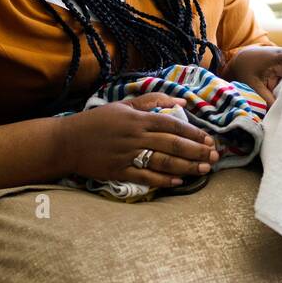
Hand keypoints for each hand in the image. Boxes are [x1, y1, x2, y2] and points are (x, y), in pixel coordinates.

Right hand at [57, 92, 216, 188]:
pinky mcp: (119, 172)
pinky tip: (179, 181)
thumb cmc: (97, 121)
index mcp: (137, 119)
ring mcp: (127, 155)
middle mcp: (135, 137)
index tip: (209, 139)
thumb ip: (153, 101)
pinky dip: (163, 179)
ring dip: (186, 166)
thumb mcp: (123, 105)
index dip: (193, 133)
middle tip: (214, 157)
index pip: (172, 125)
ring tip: (203, 169)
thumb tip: (182, 102)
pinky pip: (145, 177)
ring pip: (163, 162)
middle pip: (172, 145)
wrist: (67, 142)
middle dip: (196, 151)